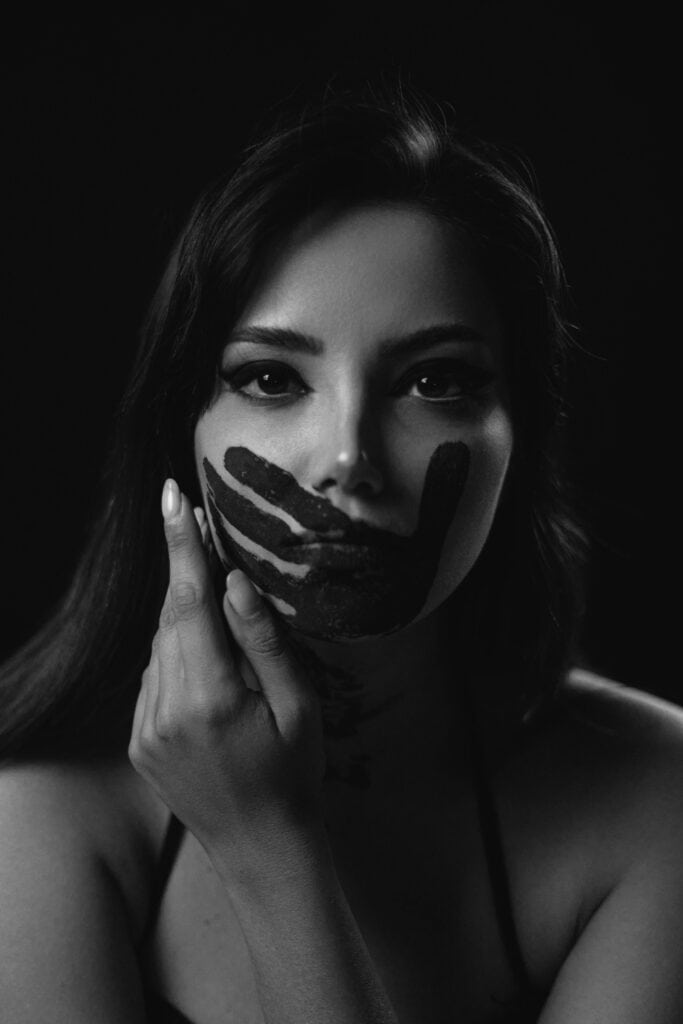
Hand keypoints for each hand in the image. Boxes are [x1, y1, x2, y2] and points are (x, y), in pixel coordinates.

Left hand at [129, 478, 325, 878]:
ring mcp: (146, 729)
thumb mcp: (300, 706)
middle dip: (190, 577)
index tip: (172, 498)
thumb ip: (265, 641)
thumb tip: (235, 583)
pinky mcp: (138, 742)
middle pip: (172, 617)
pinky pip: (154, 677)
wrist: (261, 847)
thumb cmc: (294, 774)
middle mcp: (166, 711)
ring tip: (230, 642)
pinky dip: (178, 657)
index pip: (190, 602)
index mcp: (211, 698)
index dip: (182, 546)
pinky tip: (211, 674)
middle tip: (208, 540)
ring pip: (161, 646)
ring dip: (188, 622)